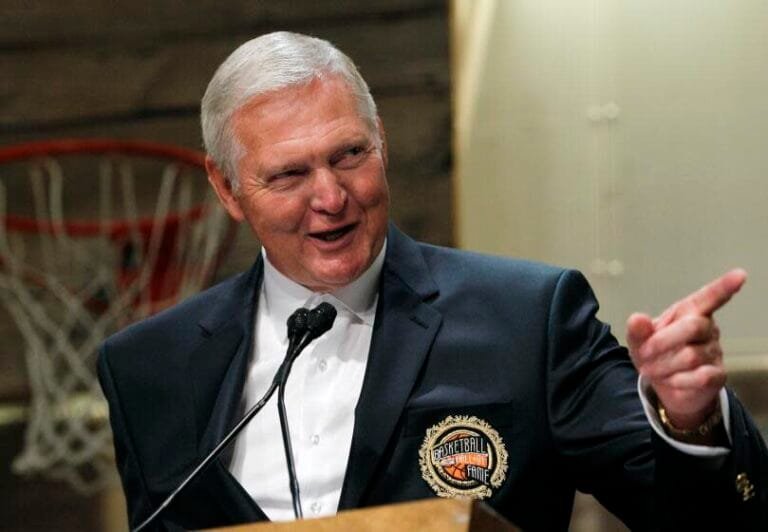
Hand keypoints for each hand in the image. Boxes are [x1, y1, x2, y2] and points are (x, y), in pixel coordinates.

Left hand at [626, 269, 746, 429]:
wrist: (665, 385)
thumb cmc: (655, 354)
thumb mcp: (639, 341)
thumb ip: (637, 330)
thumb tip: (637, 319)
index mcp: (689, 312)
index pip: (709, 297)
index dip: (724, 287)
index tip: (740, 275)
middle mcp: (707, 328)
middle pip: (693, 326)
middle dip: (663, 342)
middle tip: (644, 353)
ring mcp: (714, 351)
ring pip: (691, 356)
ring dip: (664, 365)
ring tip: (652, 369)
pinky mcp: (718, 375)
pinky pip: (701, 376)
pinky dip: (678, 380)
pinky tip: (671, 380)